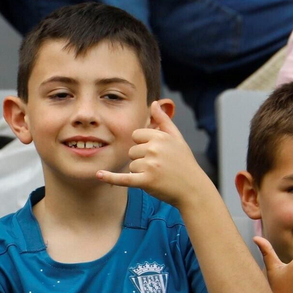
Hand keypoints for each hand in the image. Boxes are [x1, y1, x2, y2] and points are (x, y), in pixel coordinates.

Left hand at [96, 103, 210, 208]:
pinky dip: (111, 178)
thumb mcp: (177, 138)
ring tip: (158, 176)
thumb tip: (154, 103)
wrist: (193, 189)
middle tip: (160, 167)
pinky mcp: (146, 181)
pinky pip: (123, 178)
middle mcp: (155, 149)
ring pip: (131, 165)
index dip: (143, 145)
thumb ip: (163, 120)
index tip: (157, 152)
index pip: (136, 136)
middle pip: (132, 151)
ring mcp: (150, 166)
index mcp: (160, 137)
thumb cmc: (184, 163)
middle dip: (142, 159)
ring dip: (140, 172)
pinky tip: (99, 175)